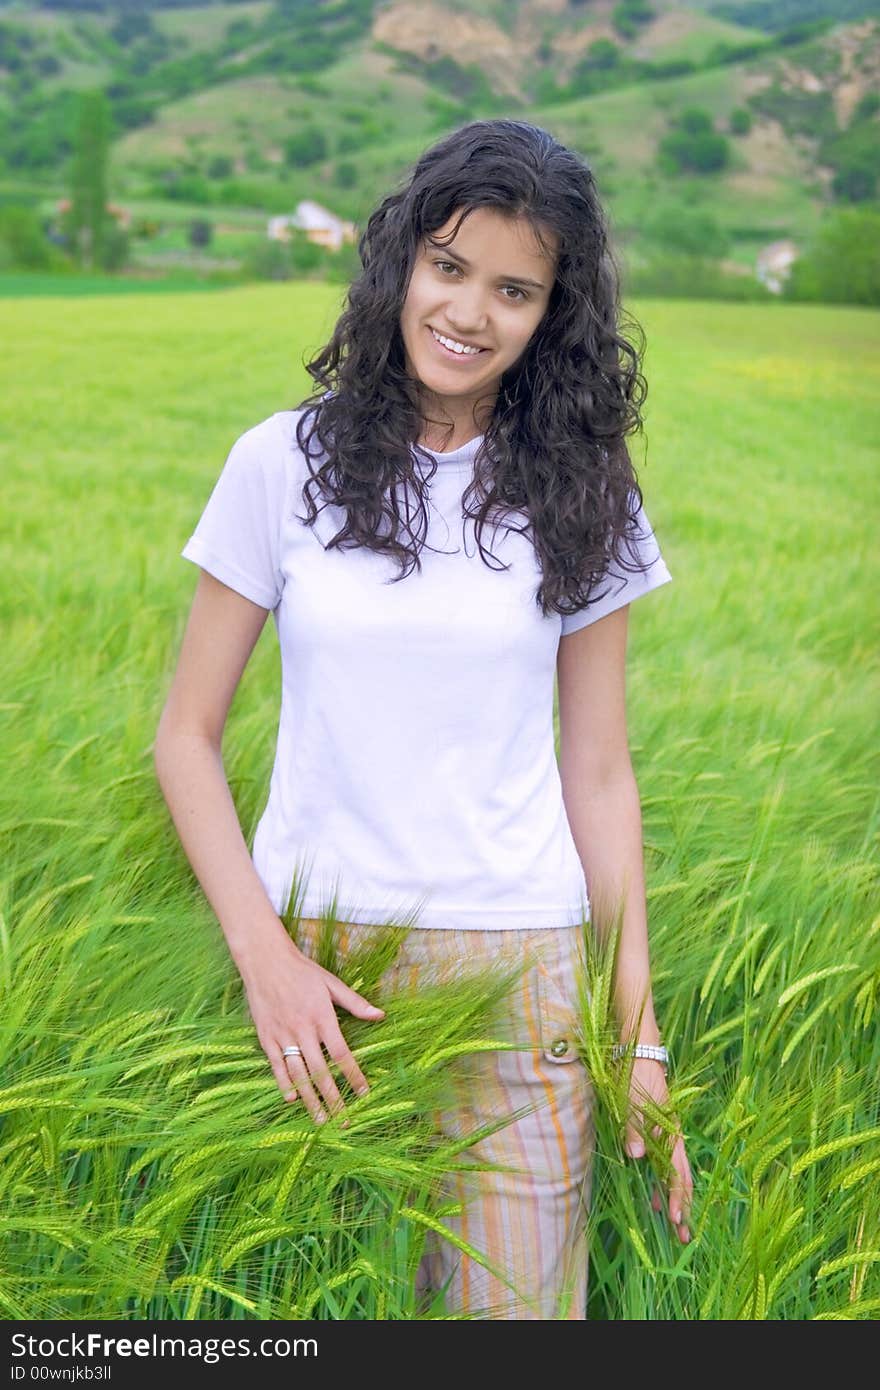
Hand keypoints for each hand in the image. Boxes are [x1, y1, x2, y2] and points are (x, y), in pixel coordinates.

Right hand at [239, 936, 385, 1125]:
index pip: (342, 1053)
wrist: (265, 961)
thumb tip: (380, 1016)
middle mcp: (302, 1029)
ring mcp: (282, 1035)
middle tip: (343, 1119)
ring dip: (310, 1098)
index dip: (353, 1075)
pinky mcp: (266, 1037)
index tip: (364, 1093)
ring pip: (298, 1073)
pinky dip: (284, 1083)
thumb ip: (355, 1003)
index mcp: (322, 1016)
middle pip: (320, 1070)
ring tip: (320, 1119)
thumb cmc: (302, 971)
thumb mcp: (331, 983)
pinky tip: (292, 1099)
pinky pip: (276, 1066)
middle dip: (333, 1097)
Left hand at [623, 1057, 692, 1244]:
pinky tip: (652, 1195)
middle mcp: (671, 1138)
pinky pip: (661, 1163)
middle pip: (680, 1179)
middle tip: (683, 1237)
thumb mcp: (633, 1102)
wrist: (639, 1052)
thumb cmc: (637, 1076)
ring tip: (667, 1223)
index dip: (676, 1198)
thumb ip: (635, 1130)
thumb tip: (636, 1157)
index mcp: (671, 1133)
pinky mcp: (655, 1131)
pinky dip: (658, 1181)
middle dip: (681, 1207)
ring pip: (671, 1174)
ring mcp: (665, 1135)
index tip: (674, 1220)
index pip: (677, 1173)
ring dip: (669, 1197)